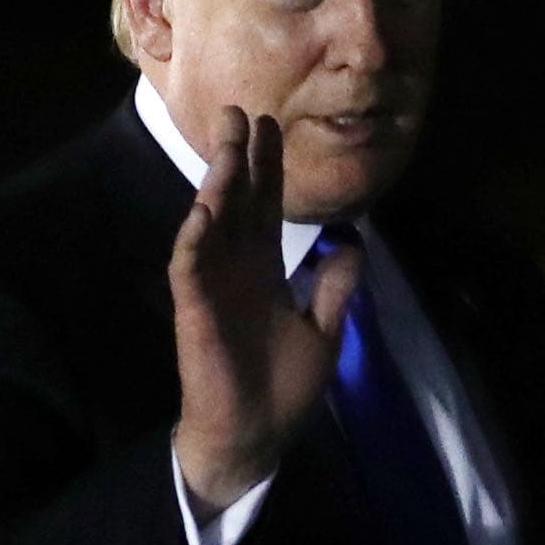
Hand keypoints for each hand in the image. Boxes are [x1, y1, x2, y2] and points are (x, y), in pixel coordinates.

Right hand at [168, 108, 359, 513]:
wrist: (255, 433)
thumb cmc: (283, 386)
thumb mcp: (325, 328)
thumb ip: (335, 285)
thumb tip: (354, 241)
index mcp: (264, 269)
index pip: (265, 207)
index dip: (268, 169)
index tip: (272, 127)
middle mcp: (236, 268)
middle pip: (237, 201)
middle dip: (239, 157)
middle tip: (242, 111)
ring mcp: (213, 284)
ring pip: (212, 222)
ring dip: (218, 184)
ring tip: (227, 145)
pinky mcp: (194, 308)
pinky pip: (191, 265)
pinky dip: (196, 237)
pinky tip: (205, 209)